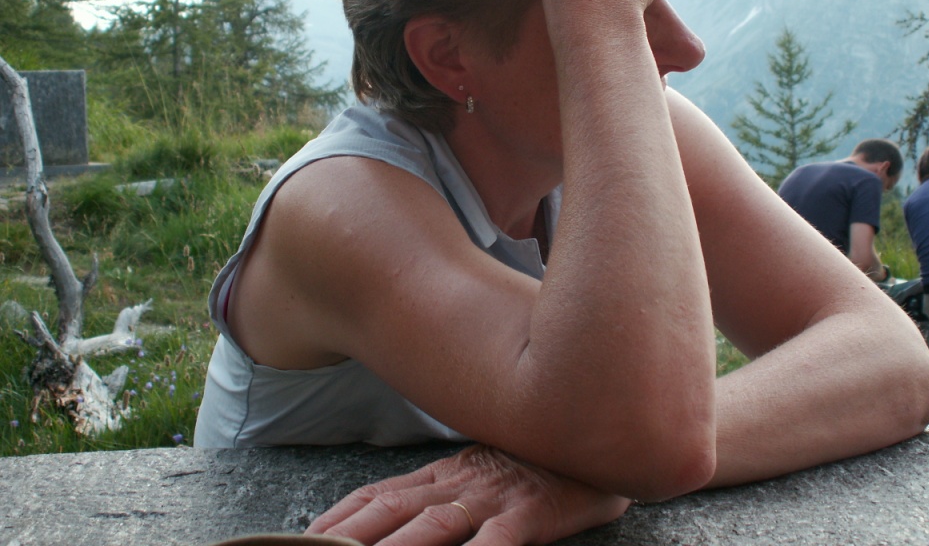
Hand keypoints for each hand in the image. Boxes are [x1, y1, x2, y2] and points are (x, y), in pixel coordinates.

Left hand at [306, 444, 630, 544]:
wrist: (592, 427)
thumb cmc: (537, 462)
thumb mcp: (482, 474)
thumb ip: (443, 492)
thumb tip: (402, 518)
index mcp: (445, 476)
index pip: (381, 497)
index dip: (342, 518)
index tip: (304, 534)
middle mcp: (460, 485)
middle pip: (392, 512)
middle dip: (349, 535)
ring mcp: (494, 499)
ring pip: (434, 526)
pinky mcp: (532, 512)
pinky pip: (500, 540)